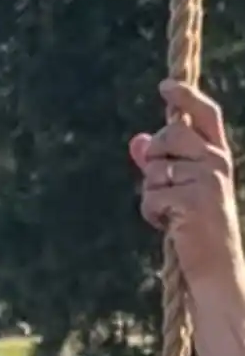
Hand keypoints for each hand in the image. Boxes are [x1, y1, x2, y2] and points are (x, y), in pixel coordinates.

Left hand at [130, 80, 244, 287]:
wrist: (217, 268)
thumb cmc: (196, 228)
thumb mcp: (178, 190)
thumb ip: (160, 164)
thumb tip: (137, 140)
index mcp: (218, 155)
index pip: (205, 115)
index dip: (186, 97)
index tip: (164, 86)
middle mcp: (218, 161)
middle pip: (170, 134)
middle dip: (154, 156)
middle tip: (163, 185)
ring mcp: (209, 179)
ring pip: (155, 170)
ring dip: (151, 195)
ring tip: (171, 214)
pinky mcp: (194, 200)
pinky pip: (151, 196)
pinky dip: (151, 214)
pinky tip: (169, 225)